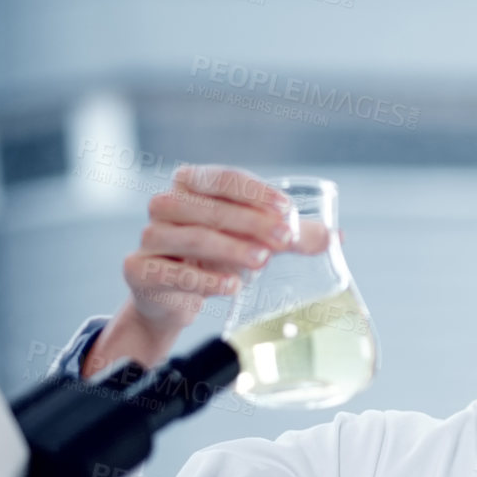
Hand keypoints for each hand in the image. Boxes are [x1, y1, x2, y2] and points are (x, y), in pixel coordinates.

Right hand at [88, 165, 327, 376]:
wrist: (173, 297)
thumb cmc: (215, 257)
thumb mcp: (255, 241)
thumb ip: (292, 236)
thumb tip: (337, 237)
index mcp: (191, 184)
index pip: (224, 178)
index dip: (255, 193)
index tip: (286, 210)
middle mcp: (166, 205)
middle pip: (208, 207)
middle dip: (250, 222)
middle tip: (283, 240)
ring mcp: (150, 237)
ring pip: (190, 237)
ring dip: (229, 248)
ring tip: (261, 261)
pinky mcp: (140, 269)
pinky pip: (171, 272)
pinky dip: (204, 280)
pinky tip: (231, 286)